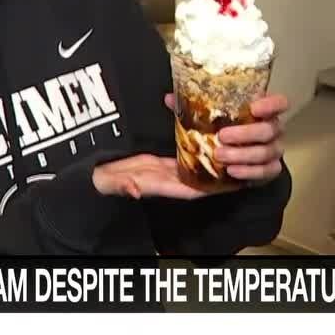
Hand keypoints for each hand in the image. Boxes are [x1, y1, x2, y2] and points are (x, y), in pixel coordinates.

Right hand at [92, 154, 220, 200]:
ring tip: (229, 151)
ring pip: (192, 169)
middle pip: (197, 180)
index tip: (229, 184)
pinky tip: (205, 143)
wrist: (95, 178)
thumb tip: (133, 191)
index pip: (188, 190)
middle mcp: (164, 180)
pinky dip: (193, 153)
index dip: (209, 189)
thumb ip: (121, 185)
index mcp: (156, 185)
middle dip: (217, 176)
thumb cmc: (102, 182)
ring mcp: (163, 172)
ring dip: (208, 164)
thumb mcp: (111, 183)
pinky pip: (181, 159)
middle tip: (239, 163)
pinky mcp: (158, 163)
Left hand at [165, 92, 288, 184]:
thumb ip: (192, 107)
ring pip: (268, 152)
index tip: (253, 108)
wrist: (229, 155)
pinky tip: (232, 171)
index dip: (271, 104)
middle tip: (222, 136)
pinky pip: (267, 172)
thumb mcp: (208, 117)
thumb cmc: (223, 130)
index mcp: (261, 111)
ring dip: (243, 154)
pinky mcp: (269, 170)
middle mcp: (272, 130)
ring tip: (221, 156)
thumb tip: (170, 99)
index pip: (279, 103)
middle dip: (246, 133)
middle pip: (270, 130)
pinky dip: (250, 172)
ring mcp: (273, 151)